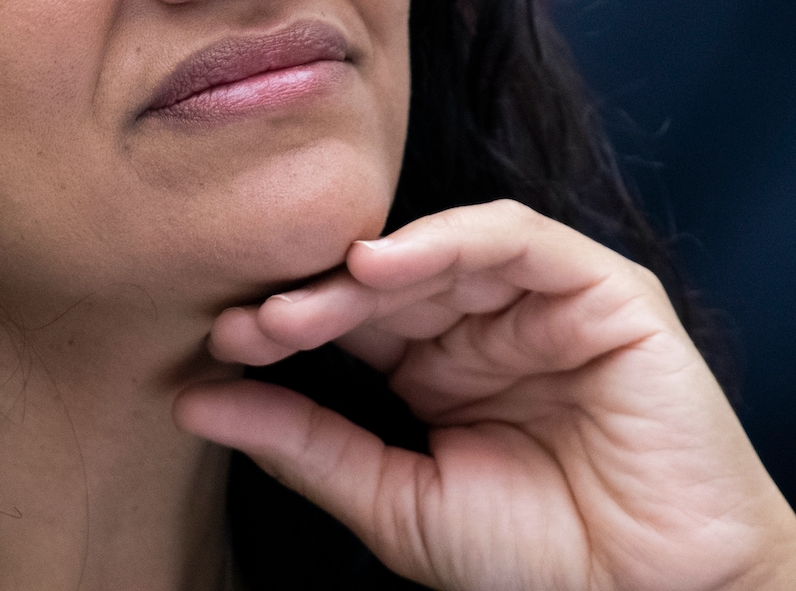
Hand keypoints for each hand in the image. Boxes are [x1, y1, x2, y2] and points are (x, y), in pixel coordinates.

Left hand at [174, 200, 795, 590]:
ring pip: (441, 250)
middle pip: (386, 280)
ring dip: (365, 268)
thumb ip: (303, 444)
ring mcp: (546, 303)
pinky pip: (517, 238)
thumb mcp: (395, 502)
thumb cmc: (537, 563)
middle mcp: (487, 327)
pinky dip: (446, 239)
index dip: (285, 324)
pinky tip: (379, 266)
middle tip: (247, 322)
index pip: (350, 321)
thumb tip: (191, 398)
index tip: (217, 348)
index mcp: (438, 371)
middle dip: (312, 295)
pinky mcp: (604, 291)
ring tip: (301, 302)